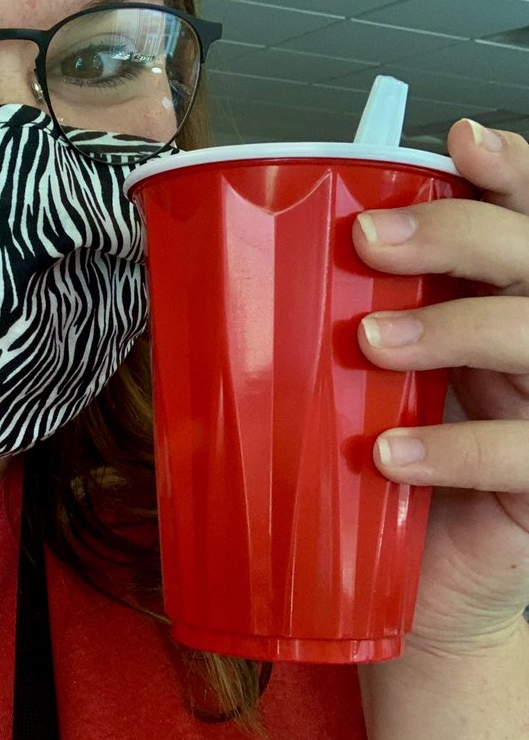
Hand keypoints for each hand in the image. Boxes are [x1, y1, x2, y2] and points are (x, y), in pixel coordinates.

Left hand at [354, 118, 528, 655]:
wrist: (409, 596)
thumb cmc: (376, 482)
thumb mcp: (357, 394)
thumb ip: (342, 331)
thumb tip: (239, 272)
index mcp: (496, 308)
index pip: (525, 222)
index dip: (512, 172)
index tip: (457, 143)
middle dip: (461, 233)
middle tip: (368, 238)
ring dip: (454, 327)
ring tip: (372, 343)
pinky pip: (524, 453)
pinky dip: (456, 448)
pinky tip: (388, 455)